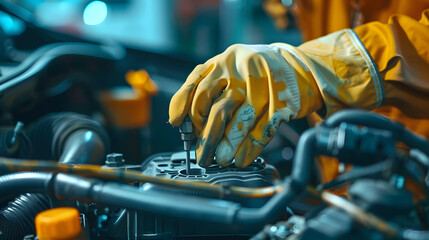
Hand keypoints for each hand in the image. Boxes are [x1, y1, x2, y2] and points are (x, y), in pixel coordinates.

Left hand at [169, 30, 380, 167]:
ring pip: (241, 120)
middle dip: (207, 137)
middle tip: (202, 156)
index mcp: (224, 61)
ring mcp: (265, 83)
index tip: (178, 125)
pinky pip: (264, 127)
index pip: (196, 84)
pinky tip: (242, 158)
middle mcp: (242, 69)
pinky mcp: (283, 98)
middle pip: (218, 108)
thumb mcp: (229, 72)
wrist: (299, 67)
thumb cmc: (257, 74)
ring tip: (222, 159)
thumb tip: (188, 125)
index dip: (184, 107)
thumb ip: (209, 90)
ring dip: (229, 144)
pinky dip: (251, 146)